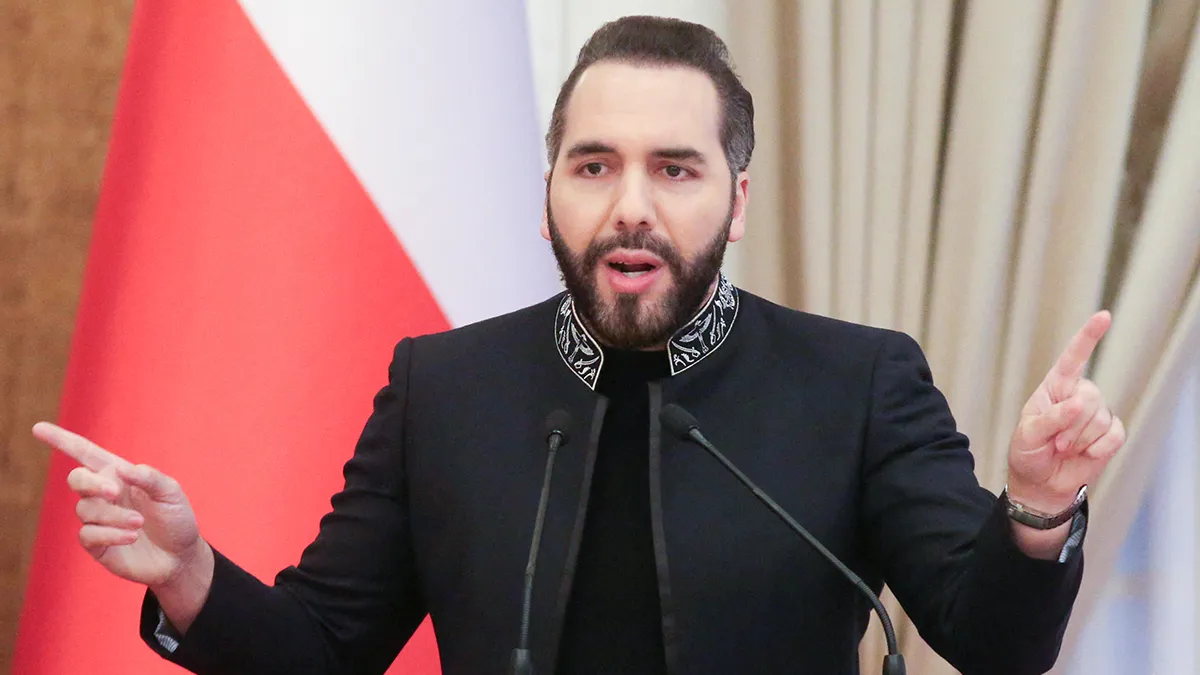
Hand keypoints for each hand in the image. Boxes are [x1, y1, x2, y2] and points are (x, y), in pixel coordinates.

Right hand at [33, 422, 208, 589]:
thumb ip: (150, 478)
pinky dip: (110, 534)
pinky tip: (132, 537)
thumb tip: (122, 470)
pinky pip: (88, 535)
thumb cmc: (176, 519)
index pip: (86, 453)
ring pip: (86, 510)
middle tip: (115, 492)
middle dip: (91, 483)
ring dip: (113, 515)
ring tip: (139, 522)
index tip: (38, 428)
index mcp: (119, 475)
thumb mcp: (171, 493)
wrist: (181, 556)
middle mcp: (104, 495)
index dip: (62, 440)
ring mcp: (98, 519)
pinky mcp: (96, 544)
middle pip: (77, 479)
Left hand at [1007, 311, 1125, 513]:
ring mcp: (1095, 415)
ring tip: (1063, 448)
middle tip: (1055, 442)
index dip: (1087, 337)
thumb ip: (1051, 419)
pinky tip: (1084, 454)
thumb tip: (1077, 403)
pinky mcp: (1109, 434)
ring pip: (1101, 418)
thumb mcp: (1028, 435)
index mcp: (1054, 388)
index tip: (1103, 316)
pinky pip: (1114, 436)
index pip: (1072, 359)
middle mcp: (1077, 396)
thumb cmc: (1028, 452)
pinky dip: (1097, 449)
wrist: (1040, 482)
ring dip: (1079, 440)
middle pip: (1089, 397)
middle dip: (1071, 425)